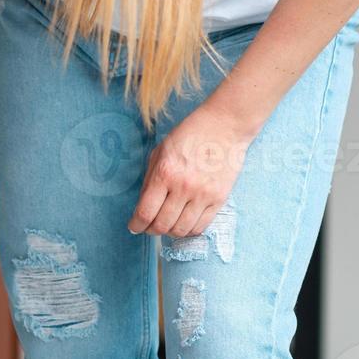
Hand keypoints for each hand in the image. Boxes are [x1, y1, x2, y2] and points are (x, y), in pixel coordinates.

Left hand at [128, 103, 256, 237]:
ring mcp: (203, 194)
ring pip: (181, 230)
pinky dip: (189, 229)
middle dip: (151, 230)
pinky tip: (184, 221)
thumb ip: (149, 181)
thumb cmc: (188, 136)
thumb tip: (141, 208)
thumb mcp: (159, 153)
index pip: (145, 213)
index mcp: (164, 174)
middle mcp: (184, 187)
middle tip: (150, 226)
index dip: (136, 225)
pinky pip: (201, 226)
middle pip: (162, 225)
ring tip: (168, 223)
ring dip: (170, 231)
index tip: (134, 227)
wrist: (225, 126)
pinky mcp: (220, 198)